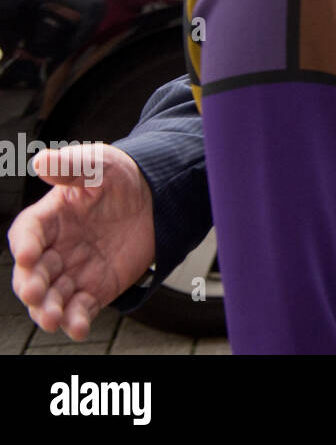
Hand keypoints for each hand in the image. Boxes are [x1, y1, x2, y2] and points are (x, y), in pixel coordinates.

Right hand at [8, 144, 155, 339]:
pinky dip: (77, 320)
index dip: (23, 244)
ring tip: (53, 319)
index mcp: (49, 218)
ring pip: (52, 297)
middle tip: (35, 293)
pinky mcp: (96, 288)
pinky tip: (79, 329)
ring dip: (49, 310)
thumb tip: (42, 161)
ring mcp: (74, 271)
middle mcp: (55, 248)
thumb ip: (72, 166)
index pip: (27, 233)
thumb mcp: (99, 163)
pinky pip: (81, 308)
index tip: (26, 255)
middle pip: (33, 272)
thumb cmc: (120, 177)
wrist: (157, 196)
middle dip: (31, 285)